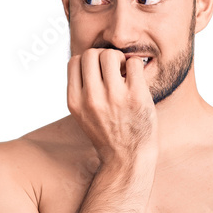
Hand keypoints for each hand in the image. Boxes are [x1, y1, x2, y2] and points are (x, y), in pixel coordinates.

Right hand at [67, 48, 157, 165]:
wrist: (128, 158)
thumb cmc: (108, 134)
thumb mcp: (83, 114)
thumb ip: (81, 90)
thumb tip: (87, 59)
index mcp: (75, 101)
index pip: (75, 61)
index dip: (88, 61)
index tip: (99, 73)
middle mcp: (91, 98)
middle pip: (92, 53)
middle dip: (104, 57)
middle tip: (115, 71)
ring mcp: (114, 97)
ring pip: (111, 54)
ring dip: (120, 59)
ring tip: (125, 74)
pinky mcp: (136, 97)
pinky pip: (134, 63)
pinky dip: (136, 66)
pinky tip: (137, 79)